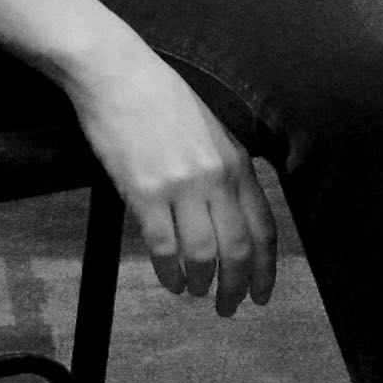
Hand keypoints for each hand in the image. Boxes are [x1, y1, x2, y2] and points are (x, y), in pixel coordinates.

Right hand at [62, 33, 282, 312]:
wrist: (117, 74)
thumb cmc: (160, 101)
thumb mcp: (211, 133)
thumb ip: (226, 174)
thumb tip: (233, 219)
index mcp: (237, 163)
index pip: (264, 229)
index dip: (266, 269)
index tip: (261, 294)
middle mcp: (216, 177)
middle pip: (238, 249)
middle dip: (236, 288)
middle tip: (227, 308)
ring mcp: (181, 185)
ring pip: (203, 254)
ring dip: (202, 283)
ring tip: (195, 293)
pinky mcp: (145, 191)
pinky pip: (163, 247)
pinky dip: (169, 272)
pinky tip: (170, 281)